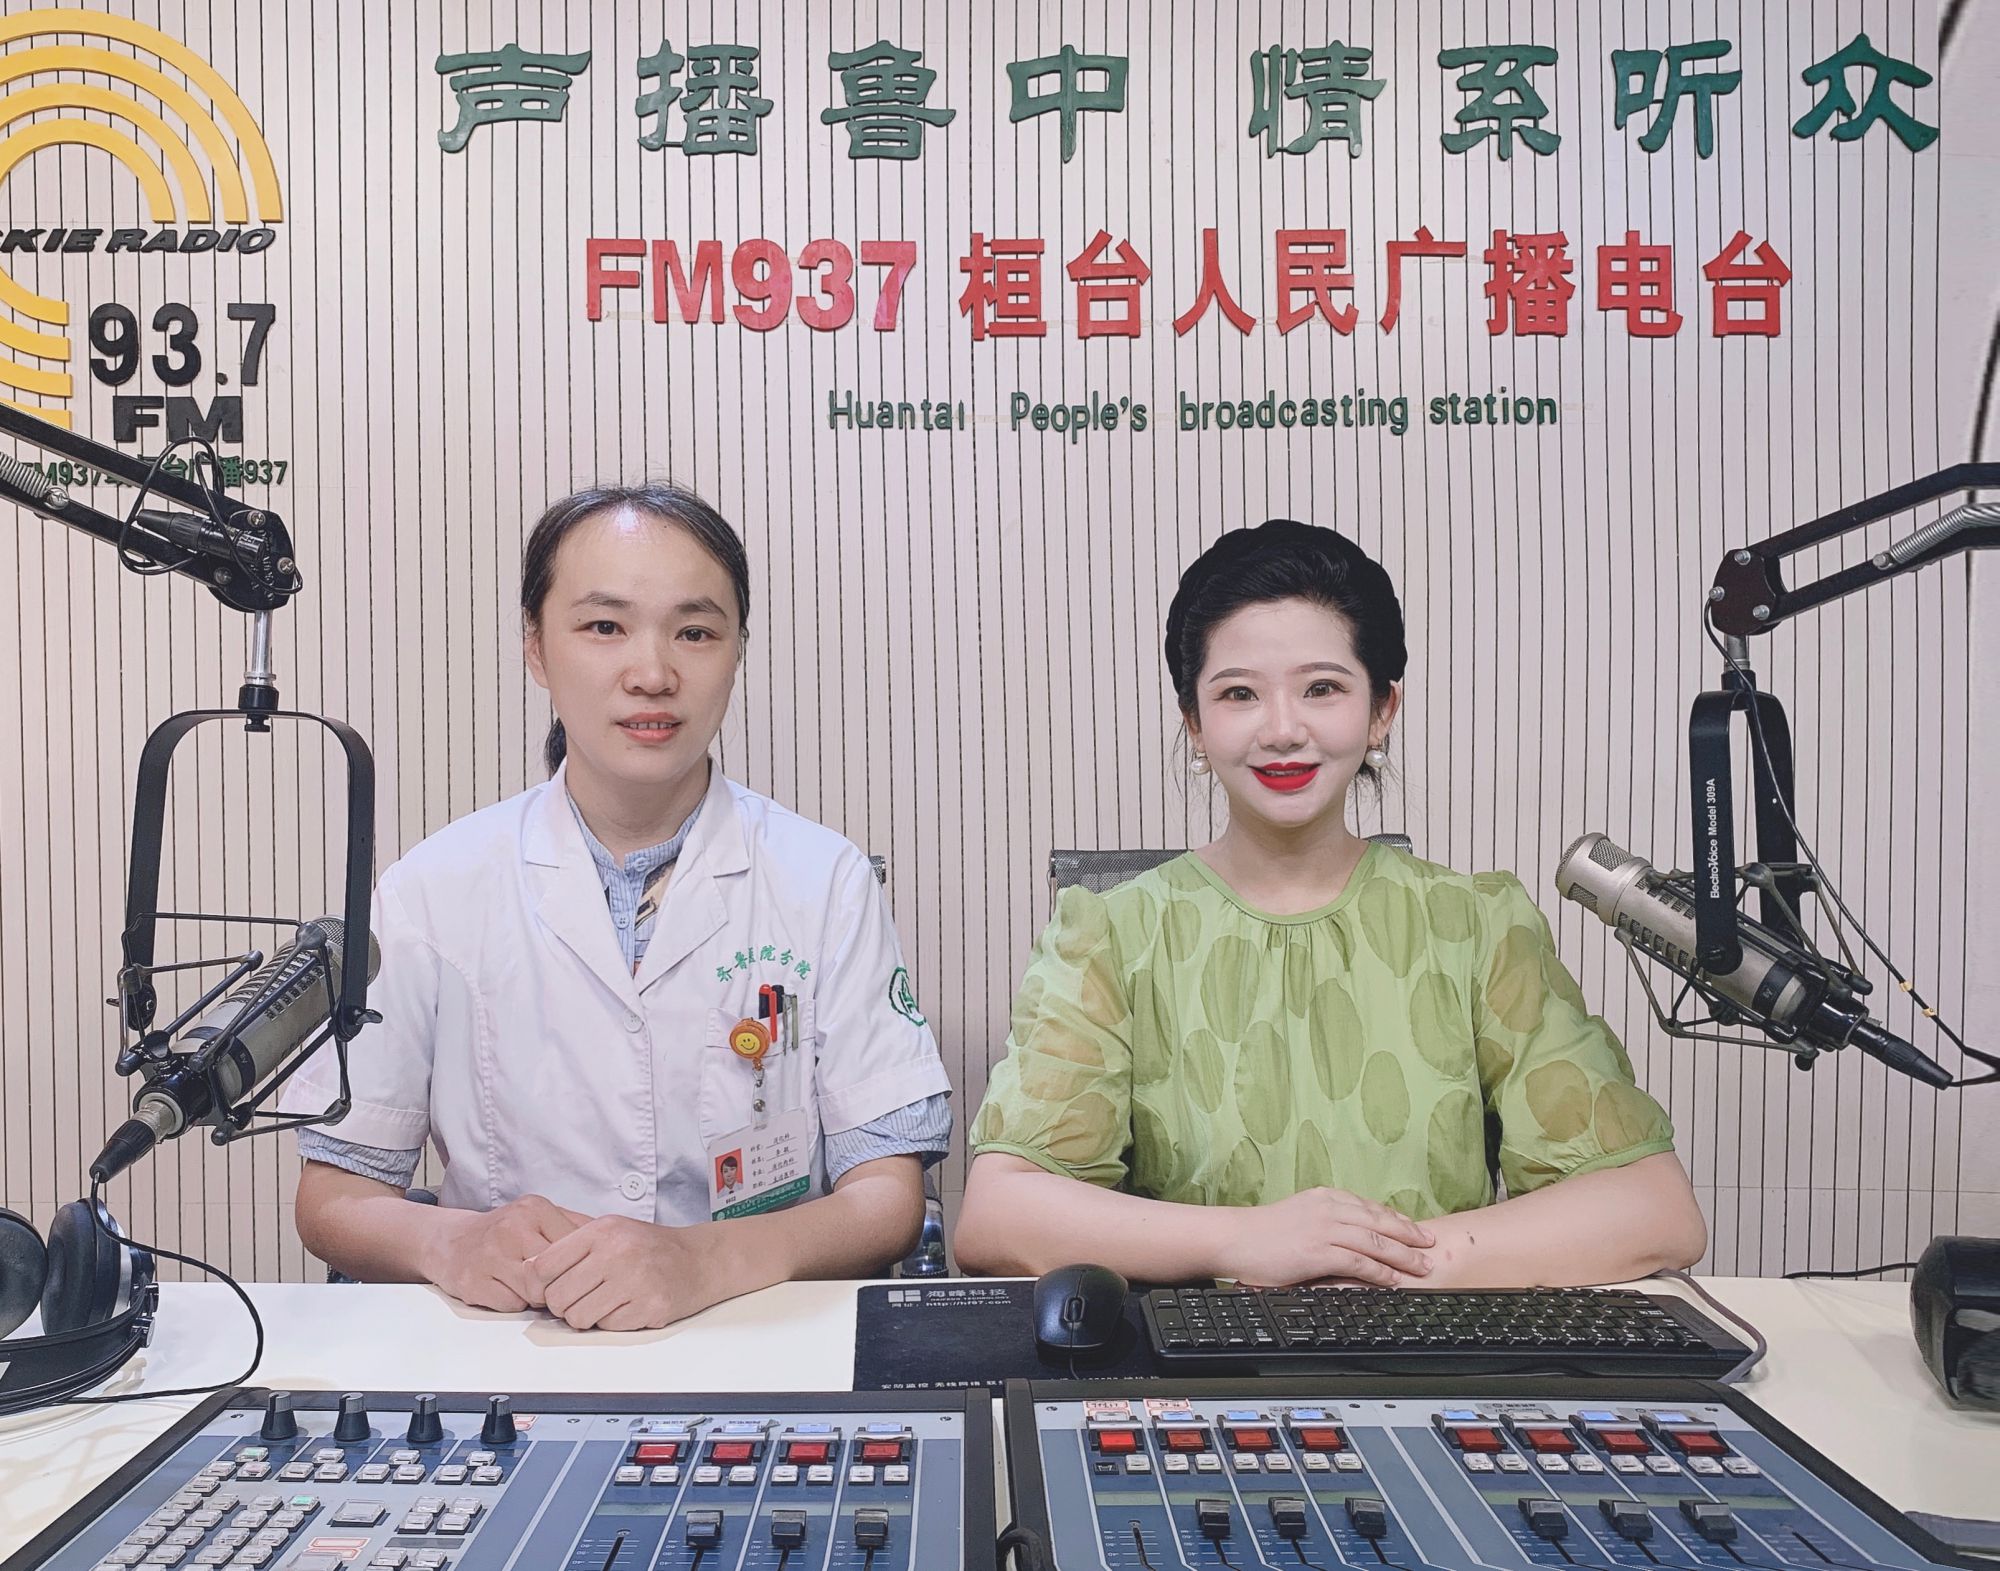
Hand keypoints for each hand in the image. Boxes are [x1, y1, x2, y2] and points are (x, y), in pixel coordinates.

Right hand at [424, 1194, 586, 1311]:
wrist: (449, 1241)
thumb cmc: (504, 1233)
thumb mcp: (538, 1217)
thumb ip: (573, 1226)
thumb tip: (614, 1240)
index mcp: (534, 1209)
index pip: (574, 1246)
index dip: (578, 1265)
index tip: (576, 1271)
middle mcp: (511, 1228)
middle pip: (556, 1272)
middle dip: (558, 1284)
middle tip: (554, 1284)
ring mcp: (490, 1256)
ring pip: (535, 1292)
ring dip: (537, 1297)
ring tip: (530, 1286)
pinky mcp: (473, 1282)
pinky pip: (511, 1305)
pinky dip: (515, 1304)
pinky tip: (507, 1290)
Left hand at [523, 1216, 718, 1330]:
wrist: (699, 1259)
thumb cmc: (649, 1247)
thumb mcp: (610, 1231)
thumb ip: (571, 1248)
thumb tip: (527, 1270)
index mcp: (601, 1231)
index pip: (543, 1266)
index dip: (540, 1285)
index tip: (550, 1288)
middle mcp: (616, 1253)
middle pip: (557, 1297)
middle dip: (564, 1305)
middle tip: (582, 1297)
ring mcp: (634, 1281)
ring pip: (578, 1318)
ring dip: (587, 1316)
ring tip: (606, 1301)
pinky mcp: (649, 1307)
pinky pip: (608, 1327)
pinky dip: (613, 1322)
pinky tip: (628, 1306)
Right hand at [1218, 1188, 1434, 1287]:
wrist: (1233, 1238)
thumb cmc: (1260, 1233)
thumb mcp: (1297, 1214)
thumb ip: (1324, 1221)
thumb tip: (1347, 1236)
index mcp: (1324, 1197)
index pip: (1370, 1206)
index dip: (1396, 1219)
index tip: (1413, 1229)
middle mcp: (1328, 1209)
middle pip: (1380, 1221)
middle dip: (1409, 1235)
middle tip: (1430, 1245)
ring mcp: (1325, 1230)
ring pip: (1376, 1242)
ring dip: (1403, 1256)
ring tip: (1421, 1266)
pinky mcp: (1319, 1253)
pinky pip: (1359, 1263)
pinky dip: (1380, 1272)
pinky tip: (1393, 1279)